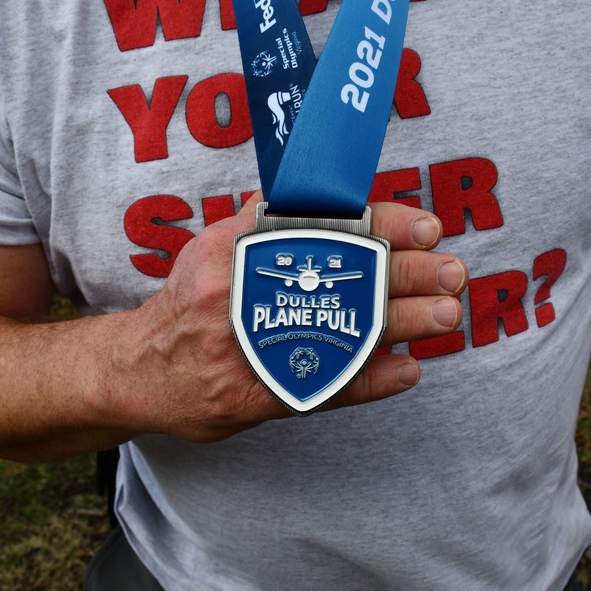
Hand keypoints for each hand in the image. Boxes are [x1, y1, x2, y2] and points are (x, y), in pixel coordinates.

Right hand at [99, 193, 467, 441]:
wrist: (137, 370)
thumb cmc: (187, 303)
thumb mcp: (212, 248)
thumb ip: (263, 224)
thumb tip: (321, 196)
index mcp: (235, 249)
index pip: (321, 227)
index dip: (380, 225)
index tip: (425, 226)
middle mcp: (241, 293)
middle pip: (339, 279)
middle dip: (405, 275)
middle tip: (454, 274)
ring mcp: (249, 349)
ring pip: (340, 332)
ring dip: (400, 324)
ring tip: (446, 317)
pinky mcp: (256, 395)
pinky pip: (322, 389)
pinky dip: (370, 381)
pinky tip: (408, 371)